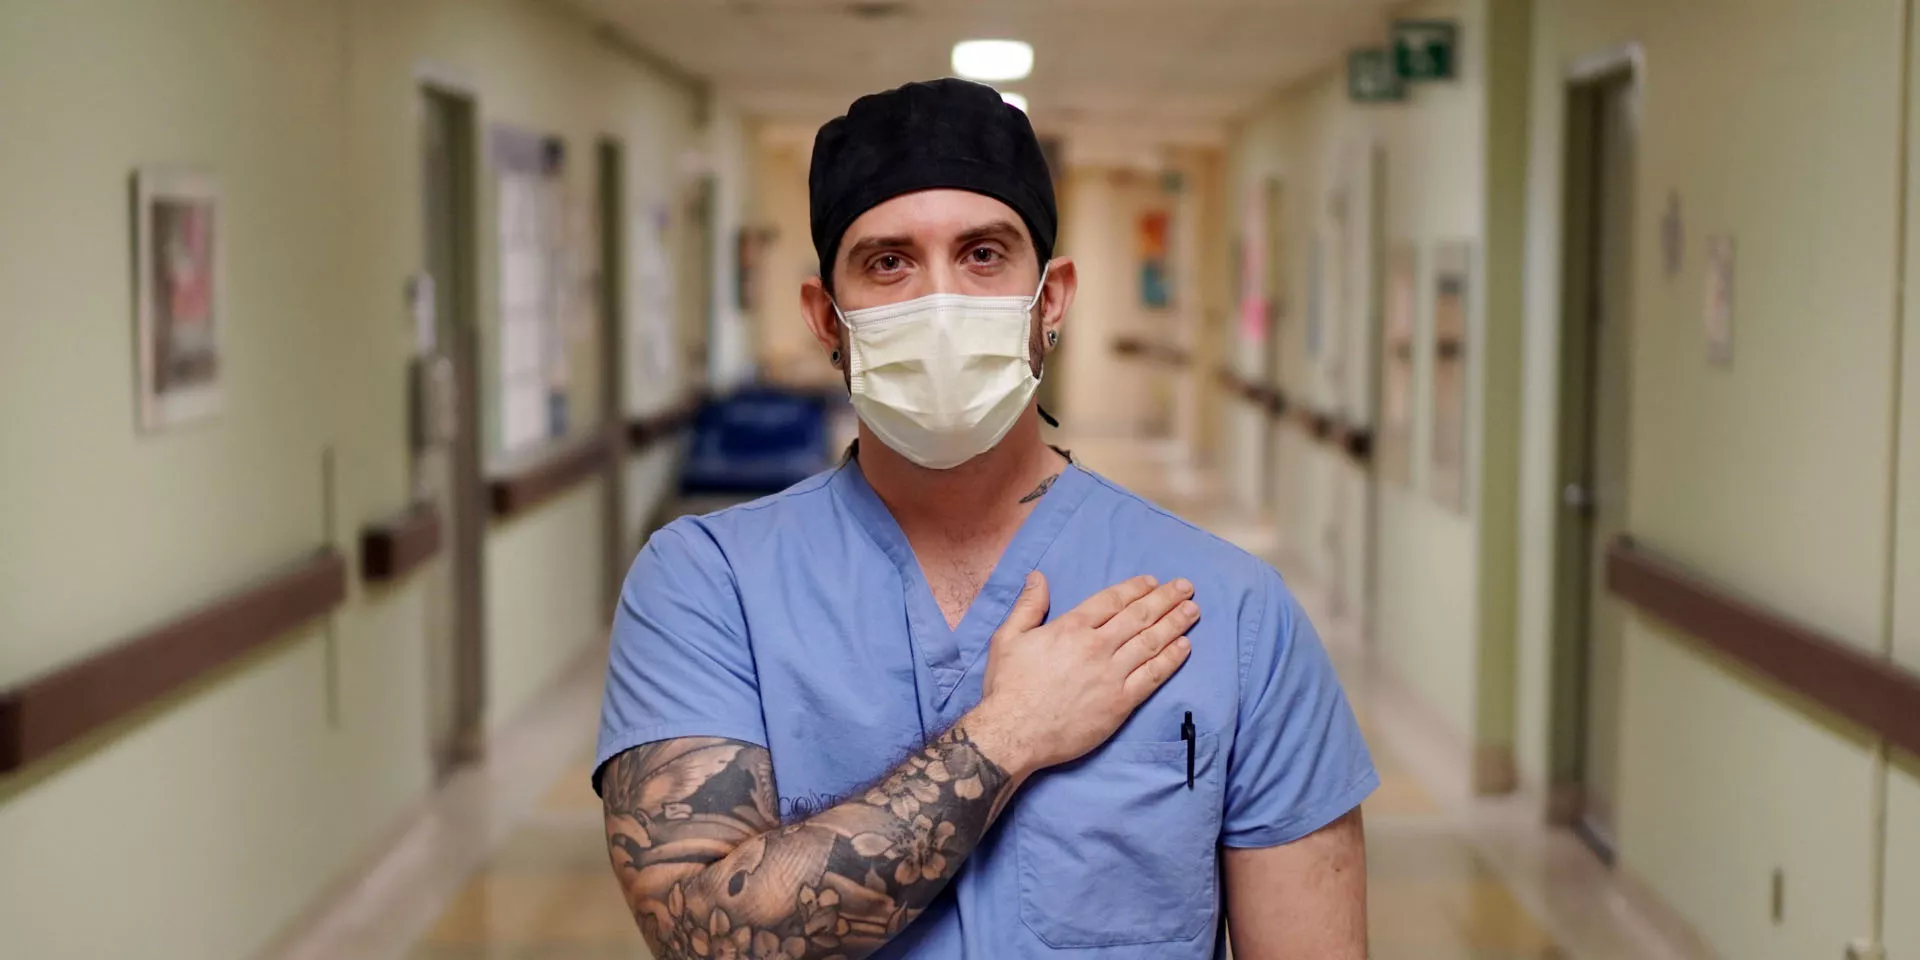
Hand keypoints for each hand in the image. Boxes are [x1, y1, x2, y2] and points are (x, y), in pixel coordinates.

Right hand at [970, 573, 1198, 776]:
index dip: (1135, 588)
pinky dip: (1170, 660)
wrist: (1014, 733)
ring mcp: (1111, 676)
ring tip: (1192, 611)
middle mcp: (1096, 647)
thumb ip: (1028, 606)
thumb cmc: (1008, 687)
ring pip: (1150, 643)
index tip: (1152, 581)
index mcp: (1070, 628)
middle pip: (1138, 617)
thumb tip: (1038, 577)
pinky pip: (1152, 677)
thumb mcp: (1007, 638)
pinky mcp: (1120, 703)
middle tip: (1185, 587)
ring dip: (1174, 624)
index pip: (1111, 601)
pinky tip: (1184, 647)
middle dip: (1165, 599)